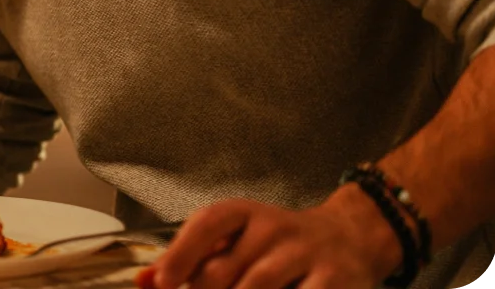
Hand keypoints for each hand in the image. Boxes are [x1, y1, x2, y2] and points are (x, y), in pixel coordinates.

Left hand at [141, 188, 401, 288]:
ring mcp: (306, 253)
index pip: (206, 224)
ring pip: (255, 288)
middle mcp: (275, 227)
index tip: (163, 282)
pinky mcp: (335, 279)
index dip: (180, 254)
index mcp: (244, 213)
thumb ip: (189, 259)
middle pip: (223, 271)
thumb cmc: (278, 246)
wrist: (350, 238)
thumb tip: (143, 280)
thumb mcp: (235, 240)